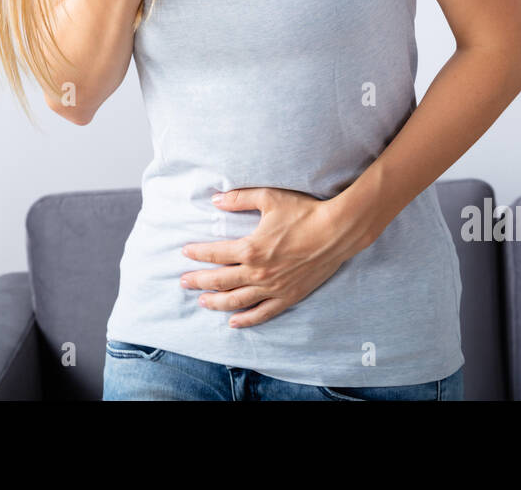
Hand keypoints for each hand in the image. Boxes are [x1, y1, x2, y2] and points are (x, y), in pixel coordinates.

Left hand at [179, 188, 366, 327]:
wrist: (337, 231)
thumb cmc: (304, 212)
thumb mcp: (269, 198)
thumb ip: (240, 199)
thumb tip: (216, 200)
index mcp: (251, 248)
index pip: (215, 254)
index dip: (197, 253)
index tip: (185, 252)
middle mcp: (258, 272)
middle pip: (220, 281)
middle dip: (199, 281)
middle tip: (183, 282)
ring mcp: (273, 287)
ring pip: (237, 301)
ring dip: (216, 302)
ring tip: (202, 302)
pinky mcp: (289, 296)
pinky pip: (263, 313)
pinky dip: (247, 319)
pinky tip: (234, 322)